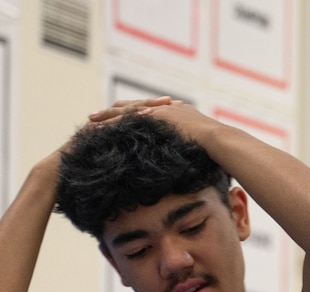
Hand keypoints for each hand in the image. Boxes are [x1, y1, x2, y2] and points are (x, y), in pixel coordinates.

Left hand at [88, 97, 222, 147]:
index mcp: (175, 114)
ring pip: (127, 110)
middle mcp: (165, 108)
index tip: (117, 122)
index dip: (132, 118)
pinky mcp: (155, 117)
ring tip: (91, 121)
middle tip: (94, 117)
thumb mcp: (201, 149)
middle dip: (114, 112)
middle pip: (133, 107)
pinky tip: (100, 128)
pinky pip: (129, 119)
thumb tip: (195, 167)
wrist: (219, 141)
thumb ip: (193, 152)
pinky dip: (113, 122)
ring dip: (108, 116)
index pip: (148, 113)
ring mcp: (160, 111)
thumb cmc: (216, 152)